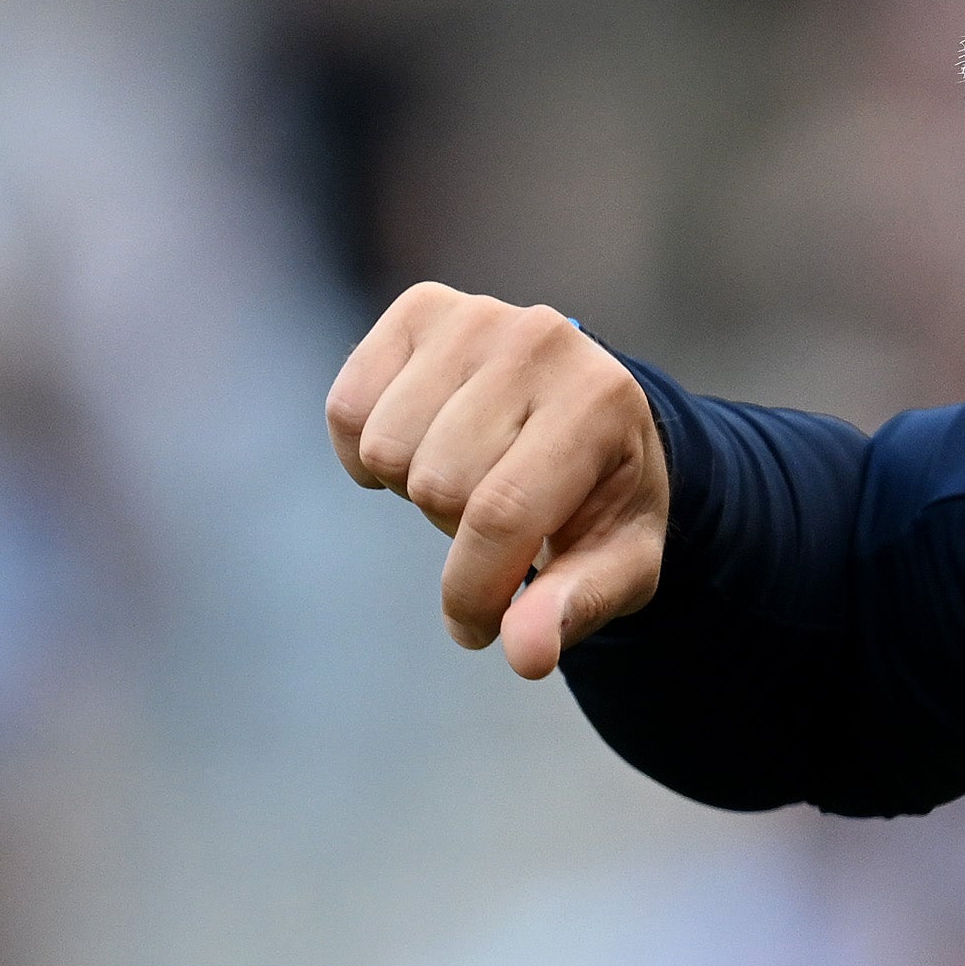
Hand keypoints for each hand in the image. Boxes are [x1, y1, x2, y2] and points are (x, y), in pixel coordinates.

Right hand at [324, 285, 669, 677]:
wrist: (596, 414)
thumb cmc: (604, 500)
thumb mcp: (617, 565)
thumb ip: (574, 608)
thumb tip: (523, 655)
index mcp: (601, 402)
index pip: (501, 513)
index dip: (473, 591)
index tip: (479, 629)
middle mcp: (540, 340)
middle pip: (435, 485)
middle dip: (454, 535)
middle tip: (495, 523)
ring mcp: (476, 315)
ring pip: (384, 449)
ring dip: (413, 488)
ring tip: (467, 479)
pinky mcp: (421, 310)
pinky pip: (347, 410)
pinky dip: (366, 454)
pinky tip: (423, 447)